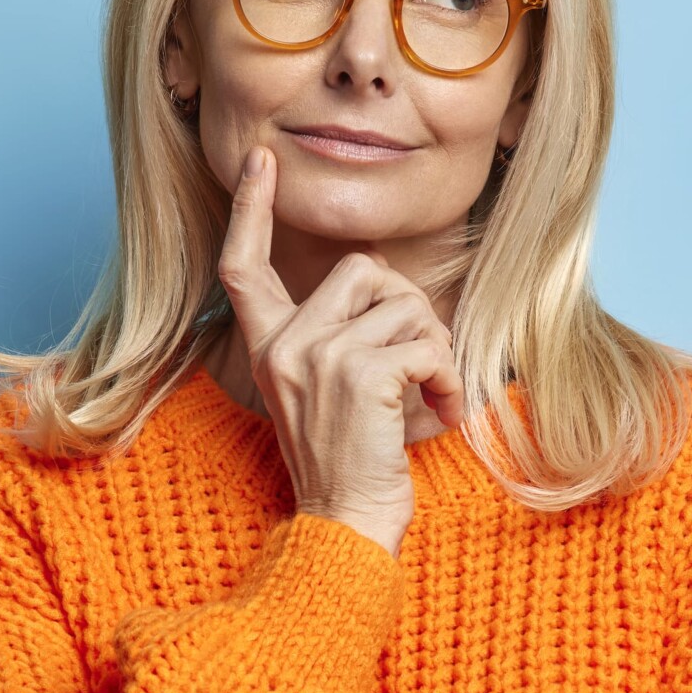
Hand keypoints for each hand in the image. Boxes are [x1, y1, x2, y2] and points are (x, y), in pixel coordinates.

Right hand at [215, 145, 465, 557]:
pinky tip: (445, 414)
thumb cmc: (351, 465)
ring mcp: (317, 357)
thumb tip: (384, 276)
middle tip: (424, 363)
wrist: (346, 527)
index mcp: (268, 348)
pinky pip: (424, 344)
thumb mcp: (330, 391)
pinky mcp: (359, 374)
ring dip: (437, 350)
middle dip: (409, 307)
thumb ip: (341, 334)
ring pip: (403, 304)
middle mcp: (284, 347)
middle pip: (360, 269)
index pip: (242, 266)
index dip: (250, 210)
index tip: (261, 165)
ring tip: (436, 396)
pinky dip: (449, 378)